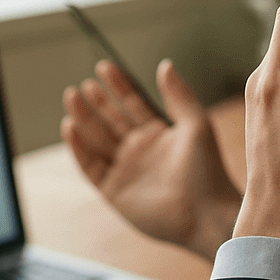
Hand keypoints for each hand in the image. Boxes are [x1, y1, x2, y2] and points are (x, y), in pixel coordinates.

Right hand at [61, 59, 242, 262]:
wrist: (205, 213)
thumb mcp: (197, 124)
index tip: (104, 67)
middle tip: (84, 84)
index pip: (133, 103)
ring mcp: (126, 170)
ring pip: (97, 139)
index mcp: (160, 134)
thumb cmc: (208, 170)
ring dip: (84, 119)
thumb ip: (179, 95)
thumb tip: (165, 65)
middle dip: (97, 102)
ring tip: (72, 97)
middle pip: (111, 120)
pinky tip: (71, 127)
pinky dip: (79, 148)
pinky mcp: (114, 191)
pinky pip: (91, 166)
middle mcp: (140, 150)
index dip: (119, 85)